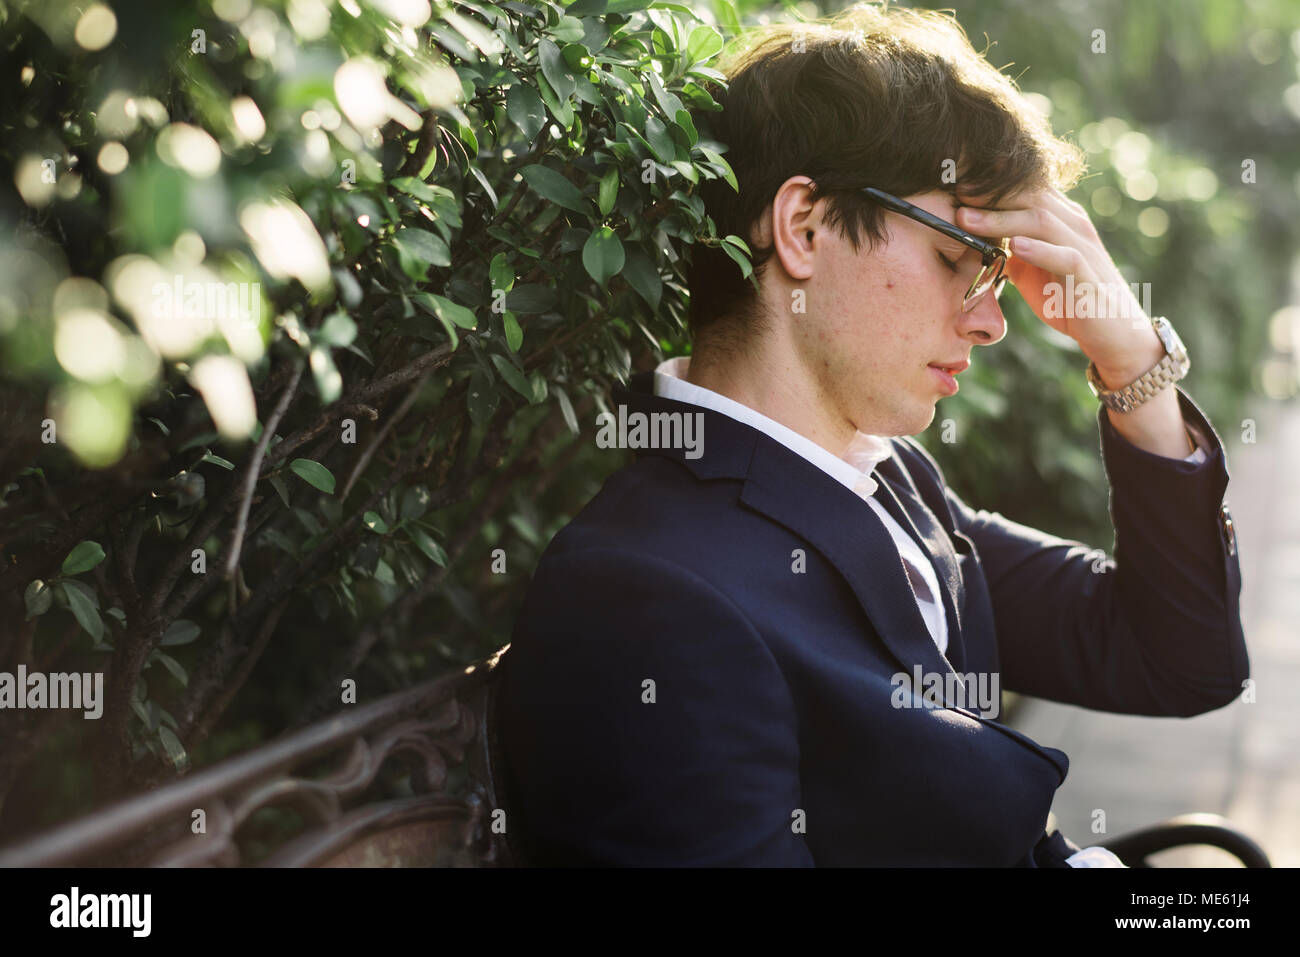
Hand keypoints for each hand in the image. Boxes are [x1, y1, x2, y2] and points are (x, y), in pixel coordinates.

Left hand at [955, 186, 1162, 383]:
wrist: (1112, 331)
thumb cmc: (1068, 297)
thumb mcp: (1030, 270)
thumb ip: (1006, 250)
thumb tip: (971, 241)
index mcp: (1058, 218)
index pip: (1021, 190)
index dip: (985, 185)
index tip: (949, 184)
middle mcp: (1072, 225)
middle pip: (1027, 196)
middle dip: (986, 194)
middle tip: (949, 192)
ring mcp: (1082, 247)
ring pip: (1041, 221)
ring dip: (1000, 218)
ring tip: (966, 218)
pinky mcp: (1088, 275)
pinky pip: (1065, 256)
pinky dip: (1039, 250)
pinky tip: (1014, 246)